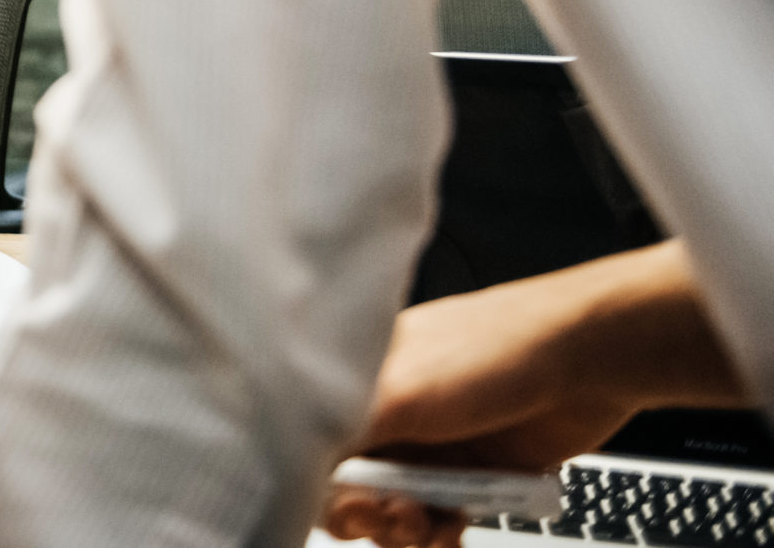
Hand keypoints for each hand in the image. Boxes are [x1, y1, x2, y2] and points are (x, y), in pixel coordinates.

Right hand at [321, 243, 745, 545]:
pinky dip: (443, 532)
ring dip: (409, 530)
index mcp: (357, 380)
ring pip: (397, 508)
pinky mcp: (473, 471)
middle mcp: (390, 412)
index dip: (327, 486)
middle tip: (397, 521)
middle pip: (353, 485)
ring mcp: (432, 443)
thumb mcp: (398, 390)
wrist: (587, 361)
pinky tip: (454, 529)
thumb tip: (294, 466)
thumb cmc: (491, 352)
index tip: (353, 507)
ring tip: (432, 527)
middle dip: (370, 514)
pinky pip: (442, 516)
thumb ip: (339, 431)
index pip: (314, 445)